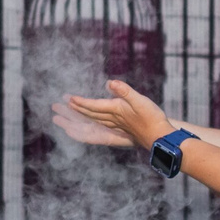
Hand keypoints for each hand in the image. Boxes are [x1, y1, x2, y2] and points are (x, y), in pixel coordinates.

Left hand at [60, 81, 175, 149]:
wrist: (161, 137)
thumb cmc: (153, 118)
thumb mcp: (140, 101)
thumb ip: (125, 92)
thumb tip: (109, 83)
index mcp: (116, 111)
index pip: (93, 106)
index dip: (80, 102)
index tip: (67, 98)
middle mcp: (113, 120)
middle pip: (89, 115)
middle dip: (73, 111)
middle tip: (58, 107)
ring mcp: (116, 126)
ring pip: (93, 122)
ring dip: (78, 119)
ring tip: (65, 117)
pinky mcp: (121, 130)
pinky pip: (100, 128)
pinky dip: (89, 126)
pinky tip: (88, 124)